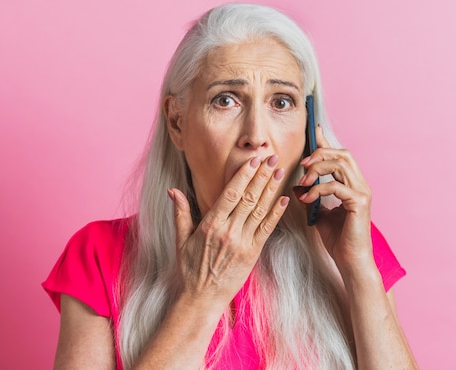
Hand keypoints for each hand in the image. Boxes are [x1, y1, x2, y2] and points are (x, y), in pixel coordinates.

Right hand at [168, 155, 288, 308]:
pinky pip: (267, 229)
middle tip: (272, 157)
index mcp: (211, 225)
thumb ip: (180, 212)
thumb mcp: (181, 239)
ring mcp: (243, 243)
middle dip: (261, 176)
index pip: (230, 194)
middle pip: (249, 198)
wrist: (202, 298)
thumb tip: (172, 190)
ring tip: (279, 171)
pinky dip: (276, 214)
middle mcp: (228, 232)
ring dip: (271, 189)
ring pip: (260, 210)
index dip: (243, 175)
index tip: (252, 160)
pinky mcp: (253, 253)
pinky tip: (284, 199)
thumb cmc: (191, 268)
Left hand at [295, 126, 373, 271]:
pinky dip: (318, 188)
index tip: (314, 129)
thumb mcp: (318, 213)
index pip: (340, 156)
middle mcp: (360, 185)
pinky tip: (307, 198)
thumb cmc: (337, 240)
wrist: (349, 261)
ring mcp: (362, 193)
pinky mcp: (359, 203)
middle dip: (321, 153)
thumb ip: (311, 196)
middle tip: (303, 163)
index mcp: (352, 185)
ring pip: (341, 164)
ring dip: (319, 168)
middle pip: (342, 154)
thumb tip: (297, 185)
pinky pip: (336, 186)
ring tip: (304, 179)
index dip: (327, 142)